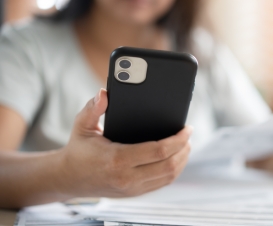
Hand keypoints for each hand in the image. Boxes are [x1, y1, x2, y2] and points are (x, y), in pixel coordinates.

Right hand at [57, 89, 191, 197]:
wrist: (69, 178)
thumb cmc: (79, 149)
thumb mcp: (81, 126)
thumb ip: (93, 108)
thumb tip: (104, 93)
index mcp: (116, 159)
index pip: (158, 151)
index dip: (178, 140)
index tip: (187, 128)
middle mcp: (127, 178)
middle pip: (169, 165)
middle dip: (184, 149)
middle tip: (188, 135)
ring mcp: (132, 189)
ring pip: (169, 177)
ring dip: (182, 160)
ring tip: (186, 144)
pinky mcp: (135, 193)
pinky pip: (162, 183)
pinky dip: (174, 170)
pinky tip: (176, 158)